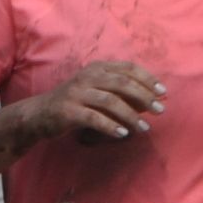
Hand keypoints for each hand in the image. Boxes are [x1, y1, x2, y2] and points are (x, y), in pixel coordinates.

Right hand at [23, 60, 162, 145]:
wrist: (39, 114)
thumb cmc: (75, 103)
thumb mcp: (97, 91)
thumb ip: (121, 93)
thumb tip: (151, 100)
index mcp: (97, 68)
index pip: (127, 68)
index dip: (147, 79)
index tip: (163, 92)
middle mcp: (87, 76)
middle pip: (122, 83)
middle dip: (144, 96)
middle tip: (160, 110)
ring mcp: (76, 93)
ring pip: (110, 101)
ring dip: (131, 115)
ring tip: (144, 127)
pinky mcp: (68, 110)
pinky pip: (94, 118)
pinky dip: (110, 126)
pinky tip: (123, 134)